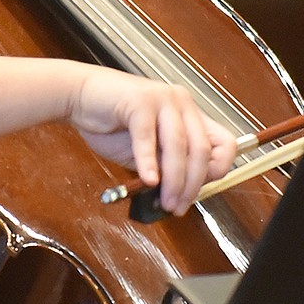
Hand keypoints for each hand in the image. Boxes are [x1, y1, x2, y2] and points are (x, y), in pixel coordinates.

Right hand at [69, 69, 236, 216]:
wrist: (79, 98)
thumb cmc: (112, 124)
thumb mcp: (149, 150)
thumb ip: (168, 163)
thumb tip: (185, 191)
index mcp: (188, 112)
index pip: (224, 143)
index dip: (217, 171)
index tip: (198, 192)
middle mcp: (181, 102)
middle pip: (201, 149)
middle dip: (191, 184)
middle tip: (177, 206)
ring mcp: (161, 99)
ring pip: (178, 145)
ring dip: (173, 180)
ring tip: (164, 200)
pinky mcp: (139, 101)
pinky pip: (148, 137)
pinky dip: (148, 162)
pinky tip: (147, 179)